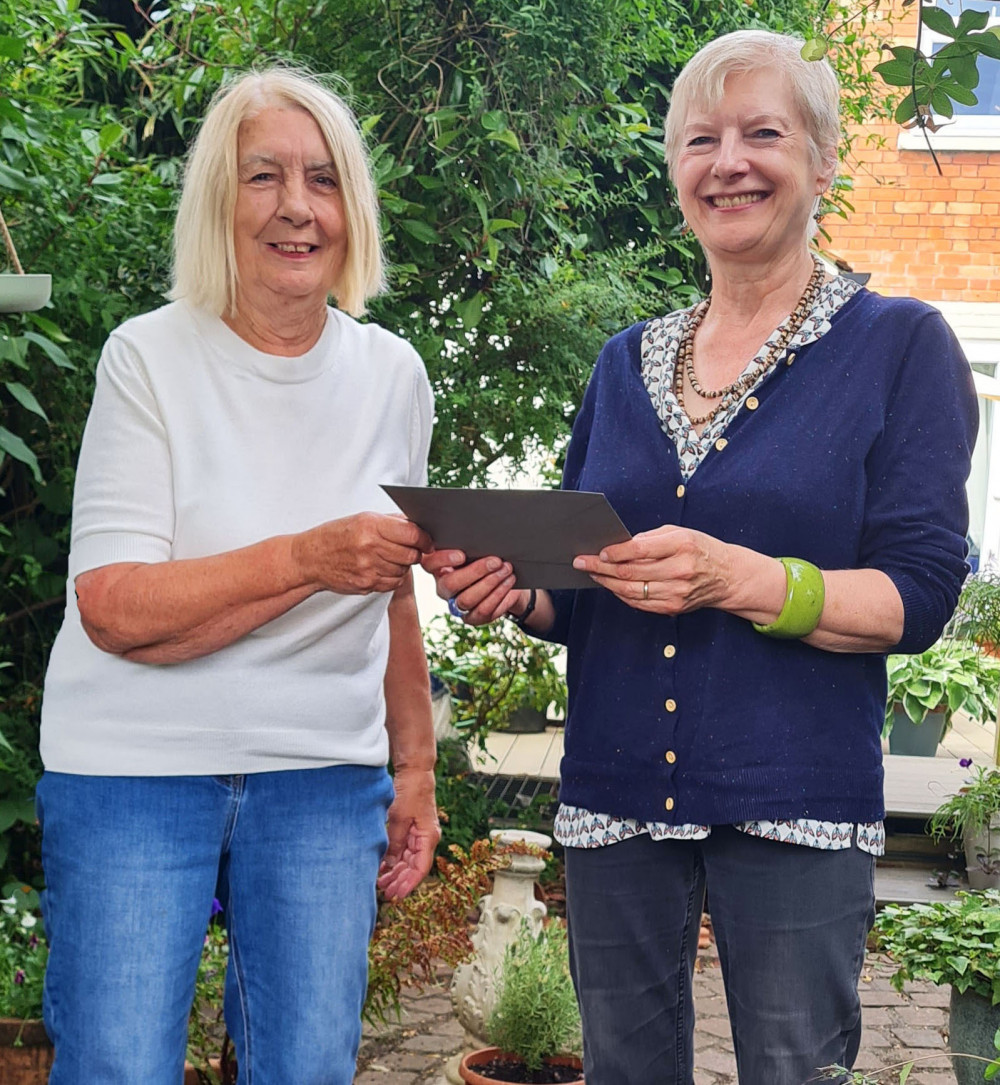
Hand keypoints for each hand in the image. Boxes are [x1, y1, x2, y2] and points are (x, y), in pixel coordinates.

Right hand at [293, 513, 431, 594]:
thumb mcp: (362, 519)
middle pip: (411, 555)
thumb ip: (392, 522)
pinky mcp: (366, 585)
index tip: (427, 540)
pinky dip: (392, 576)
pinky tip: (381, 568)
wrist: (309, 558)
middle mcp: (370, 547)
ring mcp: (368, 569)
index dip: (425, 539)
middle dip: (415, 552)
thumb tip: (419, 525)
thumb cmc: (336, 535)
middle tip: (409, 549)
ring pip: (404, 570)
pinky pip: (393, 583)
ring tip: (389, 557)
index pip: (412, 534)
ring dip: (402, 565)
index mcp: (370, 526)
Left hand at [377, 767, 439, 899]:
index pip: (421, 868)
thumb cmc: (412, 791)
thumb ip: (394, 842)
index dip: (409, 883)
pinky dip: (393, 860)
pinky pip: (403, 850)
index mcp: (428, 837)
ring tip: (381, 883)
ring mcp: (418, 835)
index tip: (398, 895)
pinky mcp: (410, 829)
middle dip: (400, 881)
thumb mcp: (399, 818)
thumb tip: (389, 864)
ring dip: (395, 872)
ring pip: (407, 860)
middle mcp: (425, 839)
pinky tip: (382, 868)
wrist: (414, 772)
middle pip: (413, 867)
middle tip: (385, 893)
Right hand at [420, 548, 526, 625]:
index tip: (461, 554)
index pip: (430, 563)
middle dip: (476, 571)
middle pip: (451, 584)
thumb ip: (469, 544)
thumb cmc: (485, 558)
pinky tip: (509, 582)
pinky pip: (483, 610)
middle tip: (496, 561)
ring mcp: (456, 605)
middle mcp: (443, 588)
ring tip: (507, 570)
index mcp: (438, 567)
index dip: (443, 559)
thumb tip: (477, 532)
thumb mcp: (475, 548)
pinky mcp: (471, 617)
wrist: (503, 579)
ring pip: (468, 599)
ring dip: (491, 583)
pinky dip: (499, 595)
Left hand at [572, 525, 736, 613]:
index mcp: (682, 546)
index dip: (615, 553)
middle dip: (601, 568)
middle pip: (631, 573)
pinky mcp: (673, 607)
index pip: (640, 551)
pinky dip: (621, 594)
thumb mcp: (679, 533)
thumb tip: (618, 546)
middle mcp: (680, 571)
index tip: (597, 552)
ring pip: (631, 591)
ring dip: (607, 582)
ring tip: (593, 573)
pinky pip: (640, 603)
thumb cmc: (699, 549)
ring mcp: (677, 592)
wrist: (727, 576)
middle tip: (582, 562)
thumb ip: (649, 539)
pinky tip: (611, 585)